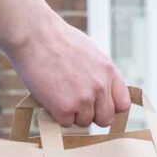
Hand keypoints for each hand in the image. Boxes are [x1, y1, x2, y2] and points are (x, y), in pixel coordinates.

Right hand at [8, 14, 130, 127]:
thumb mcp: (90, 52)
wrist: (34, 34)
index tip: (99, 106)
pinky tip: (49, 96)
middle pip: (105, 119)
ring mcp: (84, 99)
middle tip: (76, 104)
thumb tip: (101, 92)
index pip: (123, 104)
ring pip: (84, 122)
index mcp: (109, 71)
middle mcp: (100, 86)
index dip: (111, 108)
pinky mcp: (64, 108)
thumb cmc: (56, 39)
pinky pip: (65, 123)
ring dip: (72, 114)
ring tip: (59, 93)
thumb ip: (100, 73)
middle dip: (92, 115)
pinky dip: (56, 114)